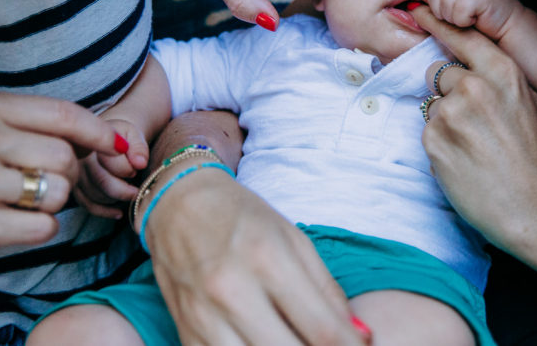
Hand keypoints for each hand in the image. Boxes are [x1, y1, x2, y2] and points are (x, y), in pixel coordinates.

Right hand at [0, 92, 120, 268]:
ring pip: (57, 193)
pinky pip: (42, 228)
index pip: (64, 114)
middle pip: (66, 158)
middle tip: (42, 185)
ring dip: (50, 204)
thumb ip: (25, 126)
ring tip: (19, 204)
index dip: (98, 132)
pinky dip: (37, 230)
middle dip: (67, 177)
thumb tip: (94, 137)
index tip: (114, 145)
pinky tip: (10, 224)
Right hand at [74, 118, 149, 218]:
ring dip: (116, 198)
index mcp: (94, 143)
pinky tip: (118, 212)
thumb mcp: (133, 134)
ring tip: (128, 191)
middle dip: (125, 189)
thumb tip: (140, 163)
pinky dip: (105, 212)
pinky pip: (88, 206)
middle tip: (137, 189)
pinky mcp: (76, 189)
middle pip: (103, 183)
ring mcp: (76, 176)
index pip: (112, 163)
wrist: (107, 138)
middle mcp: (80, 160)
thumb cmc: (122, 136)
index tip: (139, 167)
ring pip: (97, 196)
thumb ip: (139, 146)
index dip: (129, 169)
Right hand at [145, 168, 369, 344]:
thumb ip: (327, 291)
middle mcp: (232, 291)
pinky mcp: (185, 332)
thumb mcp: (294, 240)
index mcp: (268, 260)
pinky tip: (266, 342)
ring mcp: (203, 316)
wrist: (178, 205)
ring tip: (298, 342)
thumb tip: (359, 335)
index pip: (321, 329)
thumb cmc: (243, 217)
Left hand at [412, 5, 536, 261]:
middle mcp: (474, 87)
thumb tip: (469, 59)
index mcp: (504, 73)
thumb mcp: (531, 104)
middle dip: (449, 91)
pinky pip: (428, 133)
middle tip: (473, 122)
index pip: (461, 35)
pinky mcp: (434, 142)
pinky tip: (466, 162)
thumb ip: (500, 77)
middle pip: (439, 71)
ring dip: (446, 121)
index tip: (418, 10)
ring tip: (476, 148)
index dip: (437, 22)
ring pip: (433, 105)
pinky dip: (441, 145)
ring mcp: (451, 114)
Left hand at [425, 0, 521, 40]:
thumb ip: (433, 6)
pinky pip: (457, 11)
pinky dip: (465, 21)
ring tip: (471, 19)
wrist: (510, 29)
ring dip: (455, 18)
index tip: (453, 15)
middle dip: (444, 13)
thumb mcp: (452, 12)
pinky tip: (477, 20)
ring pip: (444, 4)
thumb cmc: (479, 24)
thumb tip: (410, 5)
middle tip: (463, 18)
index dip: (437, 7)